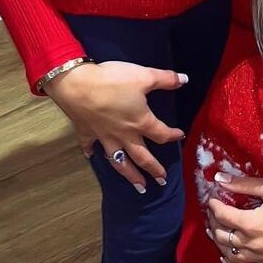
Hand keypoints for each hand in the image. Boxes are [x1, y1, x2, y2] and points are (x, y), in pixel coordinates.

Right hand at [44, 60, 185, 192]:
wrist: (77, 85)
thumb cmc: (112, 81)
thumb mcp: (144, 76)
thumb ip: (166, 78)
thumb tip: (185, 79)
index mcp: (140, 122)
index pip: (161, 134)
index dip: (173, 135)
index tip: (180, 135)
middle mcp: (124, 135)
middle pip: (142, 157)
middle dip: (154, 170)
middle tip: (162, 181)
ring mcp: (104, 137)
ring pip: (119, 162)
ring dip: (130, 175)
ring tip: (139, 187)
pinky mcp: (87, 132)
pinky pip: (89, 146)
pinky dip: (91, 152)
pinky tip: (92, 156)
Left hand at [208, 175, 262, 262]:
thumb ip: (244, 185)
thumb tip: (219, 179)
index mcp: (251, 223)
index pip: (222, 215)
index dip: (214, 206)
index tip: (212, 198)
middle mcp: (252, 244)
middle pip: (223, 235)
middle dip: (214, 222)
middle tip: (213, 213)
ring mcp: (261, 259)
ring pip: (230, 255)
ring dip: (219, 243)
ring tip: (215, 232)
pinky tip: (227, 260)